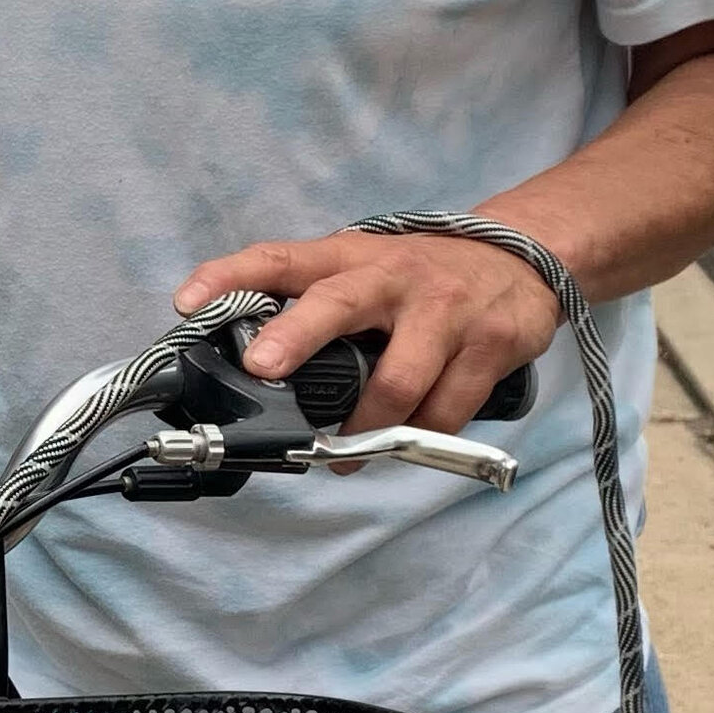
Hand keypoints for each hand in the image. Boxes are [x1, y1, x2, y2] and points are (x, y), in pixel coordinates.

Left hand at [173, 225, 560, 435]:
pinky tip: (407, 444)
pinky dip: (421, 437)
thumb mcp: (367, 269)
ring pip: (398, 378)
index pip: (281, 258)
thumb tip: (250, 355)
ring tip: (344, 456)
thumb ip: (317, 301)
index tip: (188, 301)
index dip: (231, 275)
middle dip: (298, 336)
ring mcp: (445, 311)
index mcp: (352, 257)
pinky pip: (447, 409)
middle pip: (338, 302)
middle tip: (263, 368)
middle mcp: (395, 277)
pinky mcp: (489, 345)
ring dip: (366, 428)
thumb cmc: (425, 274)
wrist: (525, 256)